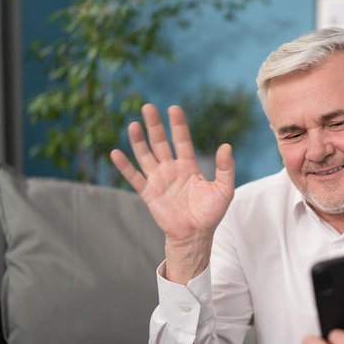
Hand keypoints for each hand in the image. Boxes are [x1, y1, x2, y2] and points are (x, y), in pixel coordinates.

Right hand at [110, 103, 234, 283]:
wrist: (196, 236)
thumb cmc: (210, 213)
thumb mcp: (224, 189)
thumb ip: (226, 168)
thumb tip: (226, 145)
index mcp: (188, 166)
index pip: (182, 140)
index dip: (178, 125)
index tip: (174, 109)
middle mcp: (171, 169)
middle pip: (161, 142)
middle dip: (155, 125)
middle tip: (148, 107)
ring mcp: (158, 180)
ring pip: (146, 156)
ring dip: (139, 141)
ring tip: (133, 124)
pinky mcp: (149, 193)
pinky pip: (134, 177)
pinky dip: (125, 166)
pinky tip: (116, 153)